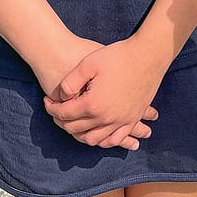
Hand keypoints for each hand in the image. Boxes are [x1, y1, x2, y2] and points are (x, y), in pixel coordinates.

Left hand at [43, 39, 162, 149]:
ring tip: (74, 124)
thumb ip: (70, 82)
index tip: (47, 100)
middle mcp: (106, 118)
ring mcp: (121, 121)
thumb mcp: (89, 63)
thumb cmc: (118, 56)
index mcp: (93, 104)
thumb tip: (61, 97)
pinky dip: (103, 141)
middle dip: (62, 122)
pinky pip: (115, 140)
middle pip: (76, 129)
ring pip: (94, 139)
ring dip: (79, 134)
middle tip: (57, 112)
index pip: (64, 114)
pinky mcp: (132, 119)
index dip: (52, 108)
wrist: (149, 55)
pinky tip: (97, 134)